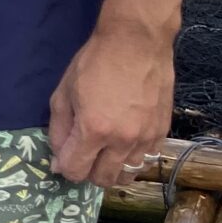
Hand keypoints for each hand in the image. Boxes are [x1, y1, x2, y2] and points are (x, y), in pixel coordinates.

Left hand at [49, 17, 174, 185]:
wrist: (136, 43)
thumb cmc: (94, 64)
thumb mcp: (63, 94)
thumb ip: (58, 130)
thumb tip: (58, 160)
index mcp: (94, 130)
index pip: (76, 171)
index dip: (66, 168)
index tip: (64, 158)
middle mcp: (123, 140)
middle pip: (104, 179)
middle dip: (88, 173)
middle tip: (84, 156)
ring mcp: (146, 138)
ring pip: (128, 174)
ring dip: (112, 169)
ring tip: (104, 153)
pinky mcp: (162, 131)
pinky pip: (147, 159)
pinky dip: (132, 158)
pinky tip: (124, 143)